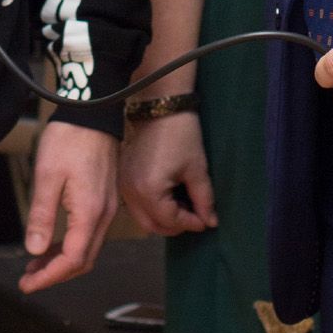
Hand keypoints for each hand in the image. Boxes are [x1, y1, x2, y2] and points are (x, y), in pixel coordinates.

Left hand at [20, 120, 117, 292]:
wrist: (92, 111)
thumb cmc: (69, 139)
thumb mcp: (47, 176)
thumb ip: (42, 215)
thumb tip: (35, 250)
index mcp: (90, 212)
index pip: (73, 260)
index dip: (50, 277)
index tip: (27, 284)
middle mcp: (104, 214)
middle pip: (83, 259)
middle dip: (55, 274)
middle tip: (28, 279)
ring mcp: (107, 206)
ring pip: (88, 248)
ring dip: (63, 261)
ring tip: (35, 264)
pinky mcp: (105, 197)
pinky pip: (90, 233)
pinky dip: (72, 244)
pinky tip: (53, 242)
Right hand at [120, 112, 217, 235]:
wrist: (160, 106)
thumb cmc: (182, 135)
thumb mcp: (196, 169)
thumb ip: (203, 200)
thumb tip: (210, 222)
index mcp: (149, 191)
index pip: (170, 221)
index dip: (191, 223)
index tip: (206, 220)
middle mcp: (130, 192)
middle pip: (152, 225)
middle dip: (175, 225)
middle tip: (194, 216)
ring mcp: (123, 185)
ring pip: (142, 217)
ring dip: (162, 218)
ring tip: (182, 206)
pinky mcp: (122, 177)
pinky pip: (135, 204)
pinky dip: (151, 207)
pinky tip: (168, 196)